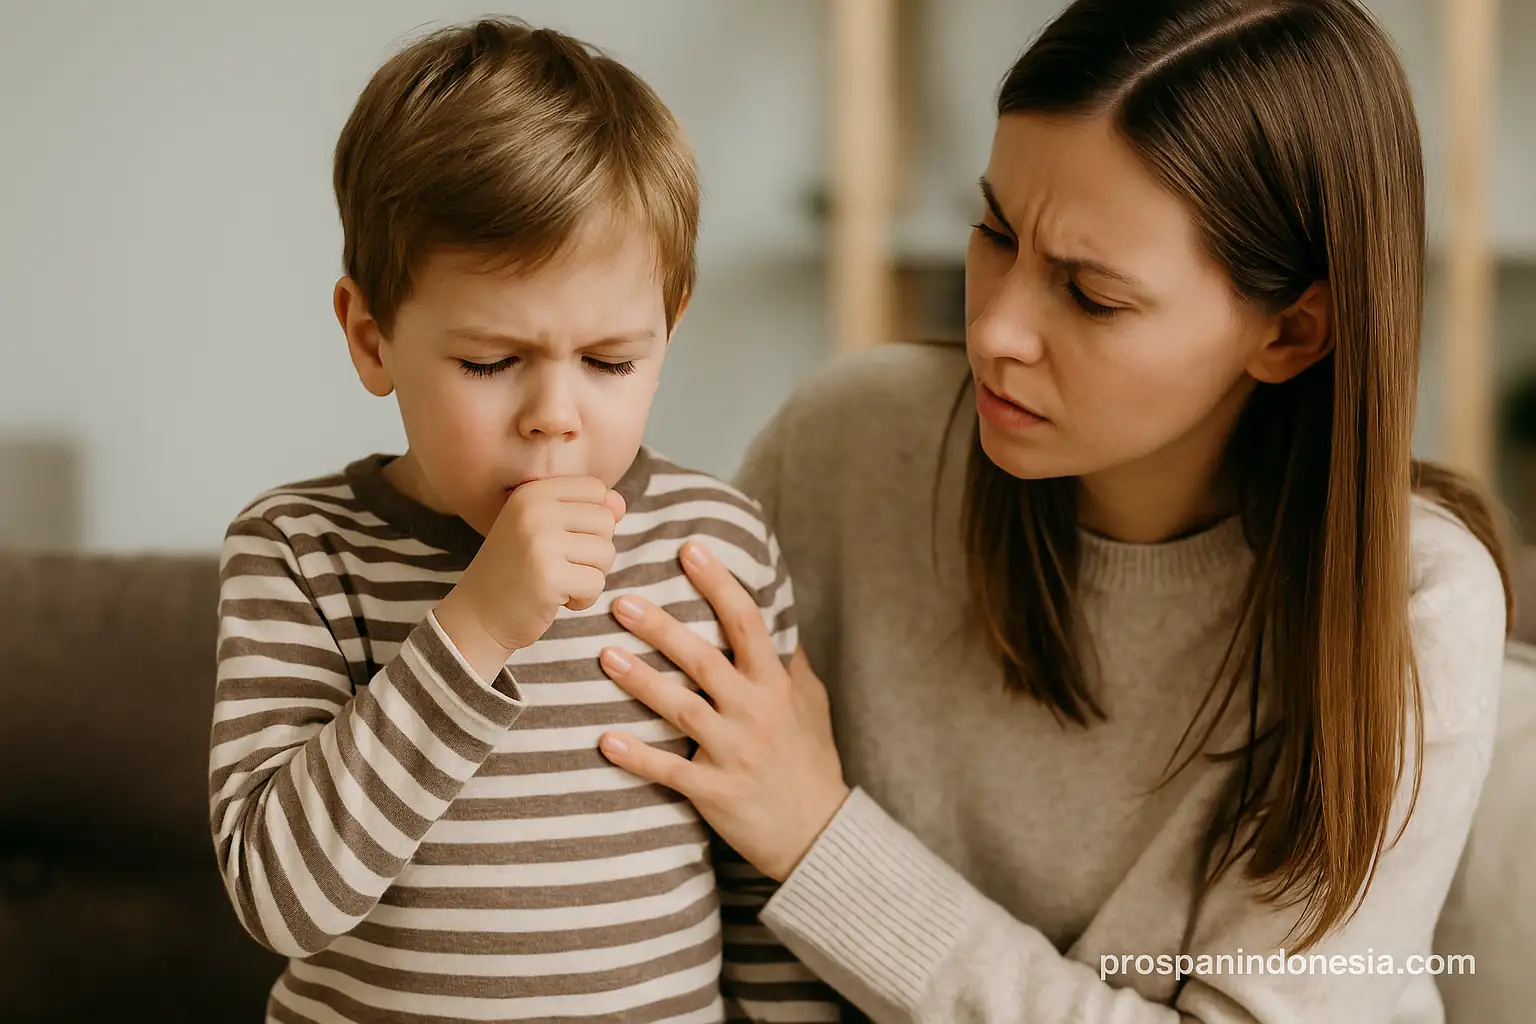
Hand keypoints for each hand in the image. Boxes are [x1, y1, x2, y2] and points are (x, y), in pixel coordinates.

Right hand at [437, 476, 624, 679]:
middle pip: (606, 521)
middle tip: (559, 565)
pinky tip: (556, 599)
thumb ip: (584, 510)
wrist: (478, 616)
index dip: (591, 520)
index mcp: (533, 492)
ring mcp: (541, 542)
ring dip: (589, 576)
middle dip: (593, 551)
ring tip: (557, 581)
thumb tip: (620, 504)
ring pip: (606, 553)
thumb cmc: (518, 570)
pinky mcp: (549, 577)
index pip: (596, 489)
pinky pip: (596, 583)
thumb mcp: (544, 529)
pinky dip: (584, 598)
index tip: (562, 539)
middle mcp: (535, 510)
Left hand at [596, 541, 849, 880]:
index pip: (747, 623)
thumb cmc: (811, 764)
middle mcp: (756, 713)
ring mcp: (734, 753)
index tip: (690, 549)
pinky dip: (637, 757)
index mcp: (776, 685)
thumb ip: (793, 665)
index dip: (719, 584)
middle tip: (622, 601)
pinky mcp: (714, 792)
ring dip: (641, 681)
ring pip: (681, 710)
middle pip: (704, 661)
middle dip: (662, 628)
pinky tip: (605, 740)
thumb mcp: (812, 707)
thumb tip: (781, 626)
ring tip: (604, 655)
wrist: (816, 835)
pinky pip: (669, 771)